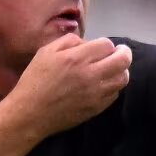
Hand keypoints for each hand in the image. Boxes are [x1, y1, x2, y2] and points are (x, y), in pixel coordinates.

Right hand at [8, 34, 132, 136]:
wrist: (30, 114)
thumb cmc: (35, 80)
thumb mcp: (46, 52)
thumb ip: (69, 41)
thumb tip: (87, 43)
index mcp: (77, 58)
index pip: (107, 45)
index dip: (106, 44)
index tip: (102, 46)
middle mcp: (91, 75)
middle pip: (122, 61)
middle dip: (124, 53)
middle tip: (121, 52)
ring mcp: (96, 94)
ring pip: (122, 79)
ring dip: (121, 71)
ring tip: (114, 68)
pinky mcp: (96, 108)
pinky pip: (114, 94)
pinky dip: (113, 86)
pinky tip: (104, 84)